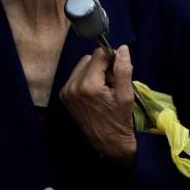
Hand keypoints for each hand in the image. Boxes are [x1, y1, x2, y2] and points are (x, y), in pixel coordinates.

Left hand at [59, 45, 136, 167]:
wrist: (107, 142)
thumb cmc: (119, 119)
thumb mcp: (126, 94)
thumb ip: (123, 69)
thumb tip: (122, 48)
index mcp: (88, 85)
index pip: (99, 54)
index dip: (112, 59)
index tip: (118, 71)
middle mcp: (73, 86)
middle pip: (90, 58)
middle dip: (103, 66)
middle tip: (111, 83)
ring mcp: (66, 91)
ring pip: (82, 66)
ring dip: (94, 71)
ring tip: (103, 89)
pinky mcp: (63, 95)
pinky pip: (76, 76)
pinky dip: (86, 79)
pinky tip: (94, 93)